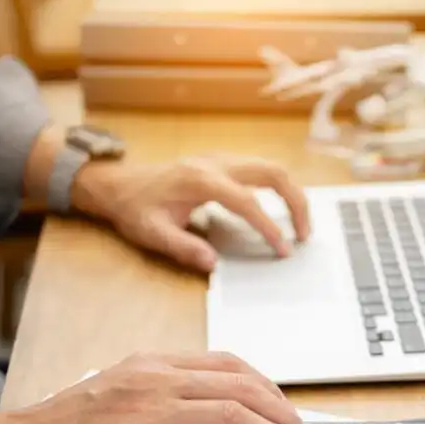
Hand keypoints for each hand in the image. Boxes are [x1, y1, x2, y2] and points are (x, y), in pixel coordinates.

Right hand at [0, 352, 312, 423]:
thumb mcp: (120, 395)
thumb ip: (165, 398)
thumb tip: (215, 420)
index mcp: (152, 365)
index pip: (229, 365)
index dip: (268, 388)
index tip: (287, 411)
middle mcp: (154, 381)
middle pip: (240, 387)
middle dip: (284, 414)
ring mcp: (144, 413)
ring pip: (231, 416)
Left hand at [71, 154, 310, 272]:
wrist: (120, 185)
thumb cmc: (135, 209)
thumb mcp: (153, 233)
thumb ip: (183, 248)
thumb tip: (214, 264)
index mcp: (200, 180)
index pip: (247, 202)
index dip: (269, 227)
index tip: (283, 250)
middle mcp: (215, 163)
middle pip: (272, 173)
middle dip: (296, 202)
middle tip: (304, 235)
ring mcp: (221, 158)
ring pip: (271, 167)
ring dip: (292, 193)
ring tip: (299, 225)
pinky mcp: (223, 162)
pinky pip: (261, 169)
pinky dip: (279, 188)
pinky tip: (280, 211)